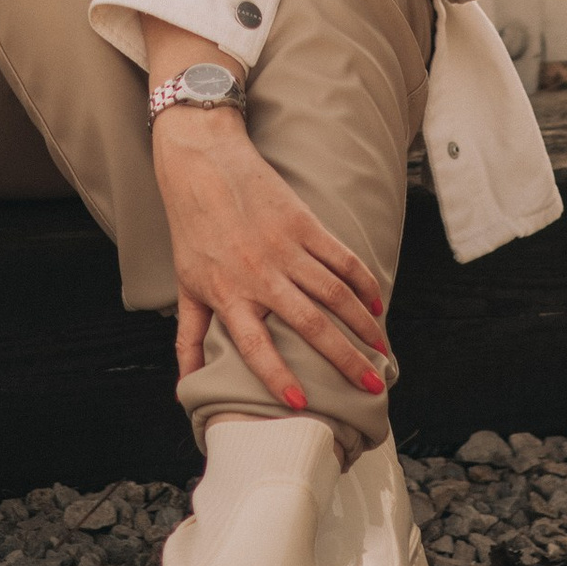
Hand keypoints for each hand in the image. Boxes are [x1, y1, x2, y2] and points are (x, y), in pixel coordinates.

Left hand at [153, 111, 387, 411]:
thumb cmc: (192, 228)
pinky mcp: (303, 222)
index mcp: (228, 294)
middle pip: (311, 324)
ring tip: (381, 350)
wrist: (202, 161)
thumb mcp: (186, 286)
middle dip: (344, 358)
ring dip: (362, 324)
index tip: (299, 404)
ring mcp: (284, 247)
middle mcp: (259, 274)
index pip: (254, 345)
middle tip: (372, 386)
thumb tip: (185, 385)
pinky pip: (341, 257)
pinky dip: (363, 282)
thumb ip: (189, 338)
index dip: (276, 376)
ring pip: (334, 293)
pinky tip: (377, 304)